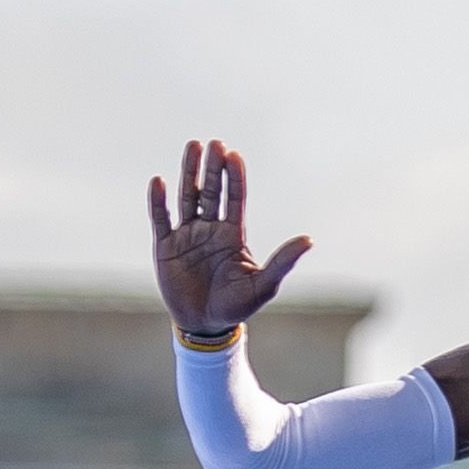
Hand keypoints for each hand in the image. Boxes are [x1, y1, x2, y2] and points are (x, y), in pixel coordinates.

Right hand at [148, 140, 311, 333]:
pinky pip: (161, 219)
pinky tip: (159, 182)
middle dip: (212, 168)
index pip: (235, 199)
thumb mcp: (264, 285)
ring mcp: (187, 236)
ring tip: (192, 147)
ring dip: (188, 174)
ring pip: (187, 198)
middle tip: (214, 143)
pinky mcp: (166, 247)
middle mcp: (210, 229)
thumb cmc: (238, 306)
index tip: (234, 155)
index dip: (235, 178)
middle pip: (211, 192)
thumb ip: (283, 261)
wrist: (207, 325)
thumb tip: (309, 240)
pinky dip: (159, 202)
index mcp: (233, 235)